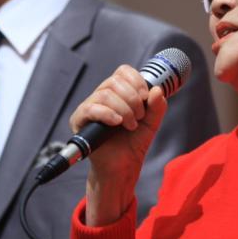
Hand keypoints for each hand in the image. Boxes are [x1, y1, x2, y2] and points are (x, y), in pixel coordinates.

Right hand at [68, 65, 167, 225]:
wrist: (123, 167)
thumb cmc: (133, 144)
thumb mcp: (151, 123)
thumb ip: (157, 106)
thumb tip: (157, 90)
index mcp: (117, 92)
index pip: (123, 72)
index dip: (136, 80)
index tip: (145, 96)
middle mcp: (101, 96)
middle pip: (114, 81)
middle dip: (132, 99)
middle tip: (139, 117)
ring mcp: (89, 107)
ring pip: (105, 94)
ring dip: (123, 109)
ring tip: (130, 125)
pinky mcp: (79, 120)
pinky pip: (91, 108)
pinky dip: (108, 114)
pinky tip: (117, 123)